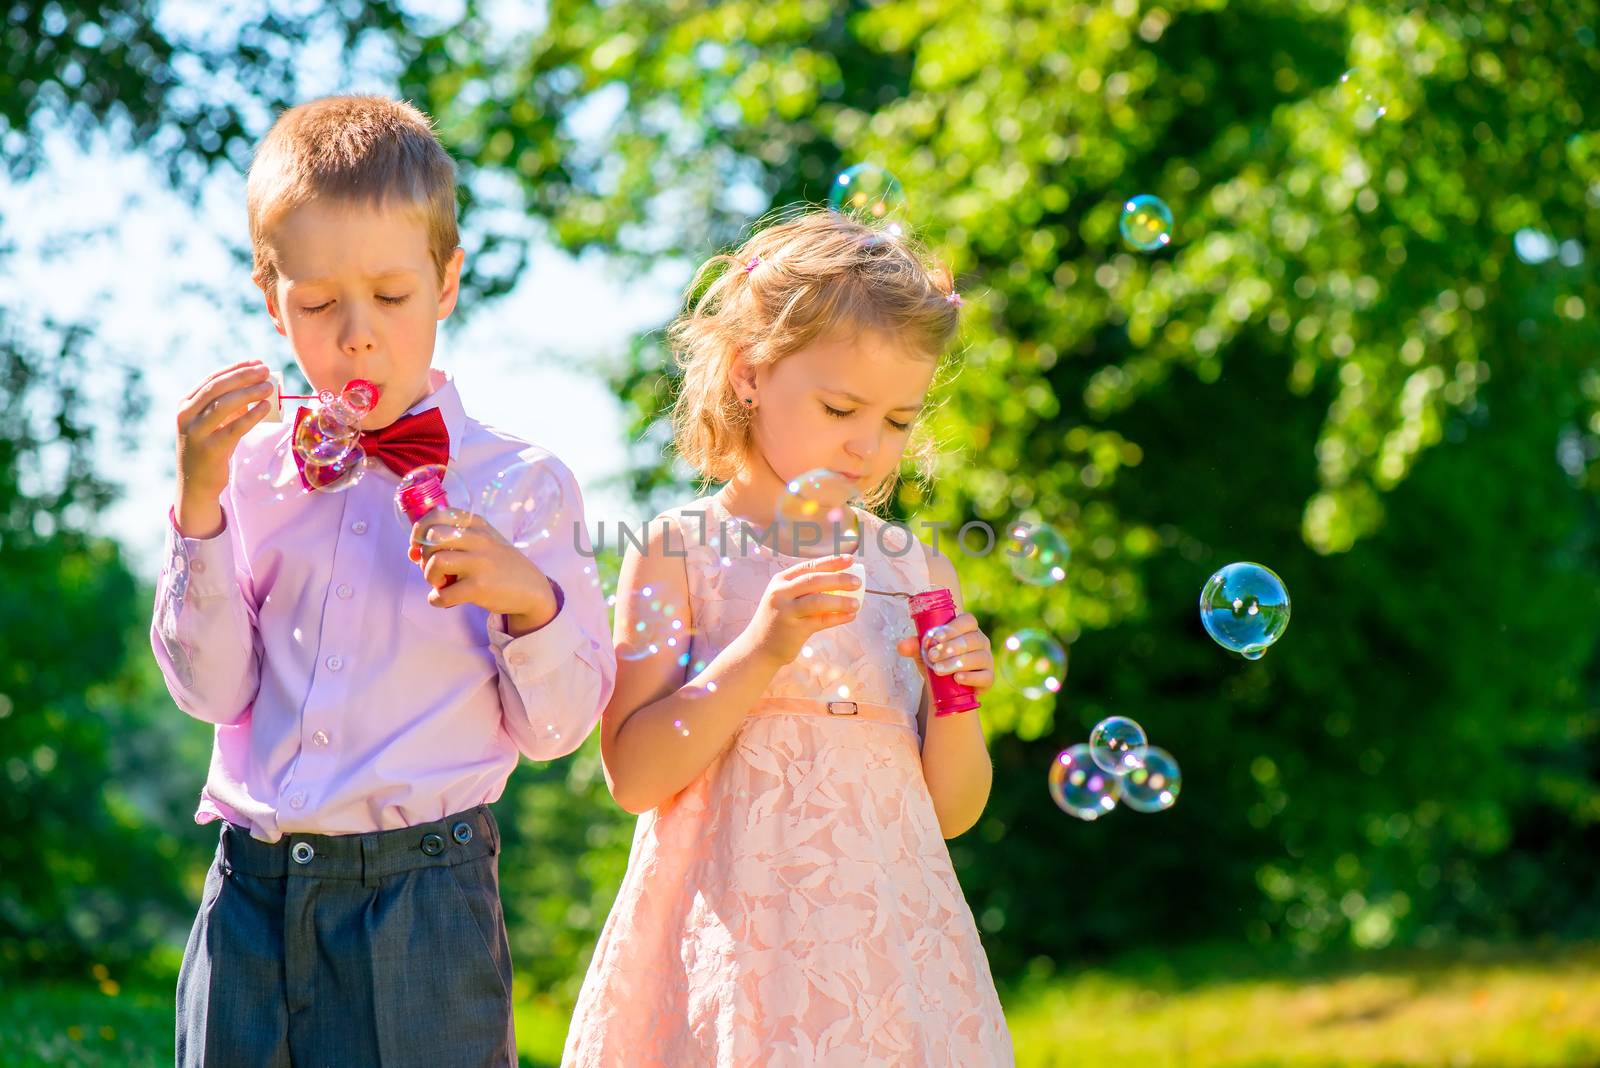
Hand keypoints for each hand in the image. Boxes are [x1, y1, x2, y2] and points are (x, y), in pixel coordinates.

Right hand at [174, 360, 275, 537]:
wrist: (195, 483)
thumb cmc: (210, 447)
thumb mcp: (213, 423)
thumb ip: (228, 405)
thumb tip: (257, 385)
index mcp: (185, 404)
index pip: (212, 379)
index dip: (236, 368)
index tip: (256, 362)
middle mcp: (186, 415)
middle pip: (216, 388)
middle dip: (243, 376)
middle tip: (265, 371)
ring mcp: (196, 432)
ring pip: (223, 405)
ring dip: (249, 393)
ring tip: (269, 388)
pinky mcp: (209, 449)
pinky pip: (234, 428)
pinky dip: (251, 415)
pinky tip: (265, 407)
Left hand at [409, 511, 557, 631]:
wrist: (531, 588)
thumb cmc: (498, 563)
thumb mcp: (482, 541)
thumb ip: (450, 541)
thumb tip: (412, 552)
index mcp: (476, 524)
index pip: (436, 514)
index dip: (419, 530)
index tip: (419, 545)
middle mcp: (478, 539)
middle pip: (431, 538)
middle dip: (423, 556)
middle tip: (434, 568)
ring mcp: (479, 563)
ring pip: (435, 562)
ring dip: (429, 576)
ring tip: (440, 583)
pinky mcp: (479, 587)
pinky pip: (442, 594)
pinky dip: (436, 599)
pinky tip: (444, 599)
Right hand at [741, 554, 862, 666]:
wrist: (759, 647)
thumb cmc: (779, 619)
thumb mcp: (785, 598)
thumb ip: (805, 589)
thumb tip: (840, 580)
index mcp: (780, 580)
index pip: (809, 566)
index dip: (831, 561)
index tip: (850, 559)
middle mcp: (781, 593)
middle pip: (814, 581)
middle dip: (839, 579)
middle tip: (857, 582)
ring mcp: (786, 611)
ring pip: (818, 601)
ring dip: (841, 600)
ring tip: (857, 603)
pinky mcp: (794, 630)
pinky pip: (821, 621)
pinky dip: (838, 617)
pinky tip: (850, 616)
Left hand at [896, 612, 994, 692]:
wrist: (944, 689)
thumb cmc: (936, 663)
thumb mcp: (923, 653)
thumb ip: (914, 647)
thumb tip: (902, 646)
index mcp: (967, 629)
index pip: (968, 621)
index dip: (953, 628)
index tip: (936, 637)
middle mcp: (980, 642)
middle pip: (972, 639)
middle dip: (951, 647)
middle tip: (933, 657)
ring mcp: (987, 659)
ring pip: (978, 657)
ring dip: (957, 663)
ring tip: (939, 670)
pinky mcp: (989, 678)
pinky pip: (985, 676)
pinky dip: (971, 677)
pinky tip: (957, 678)